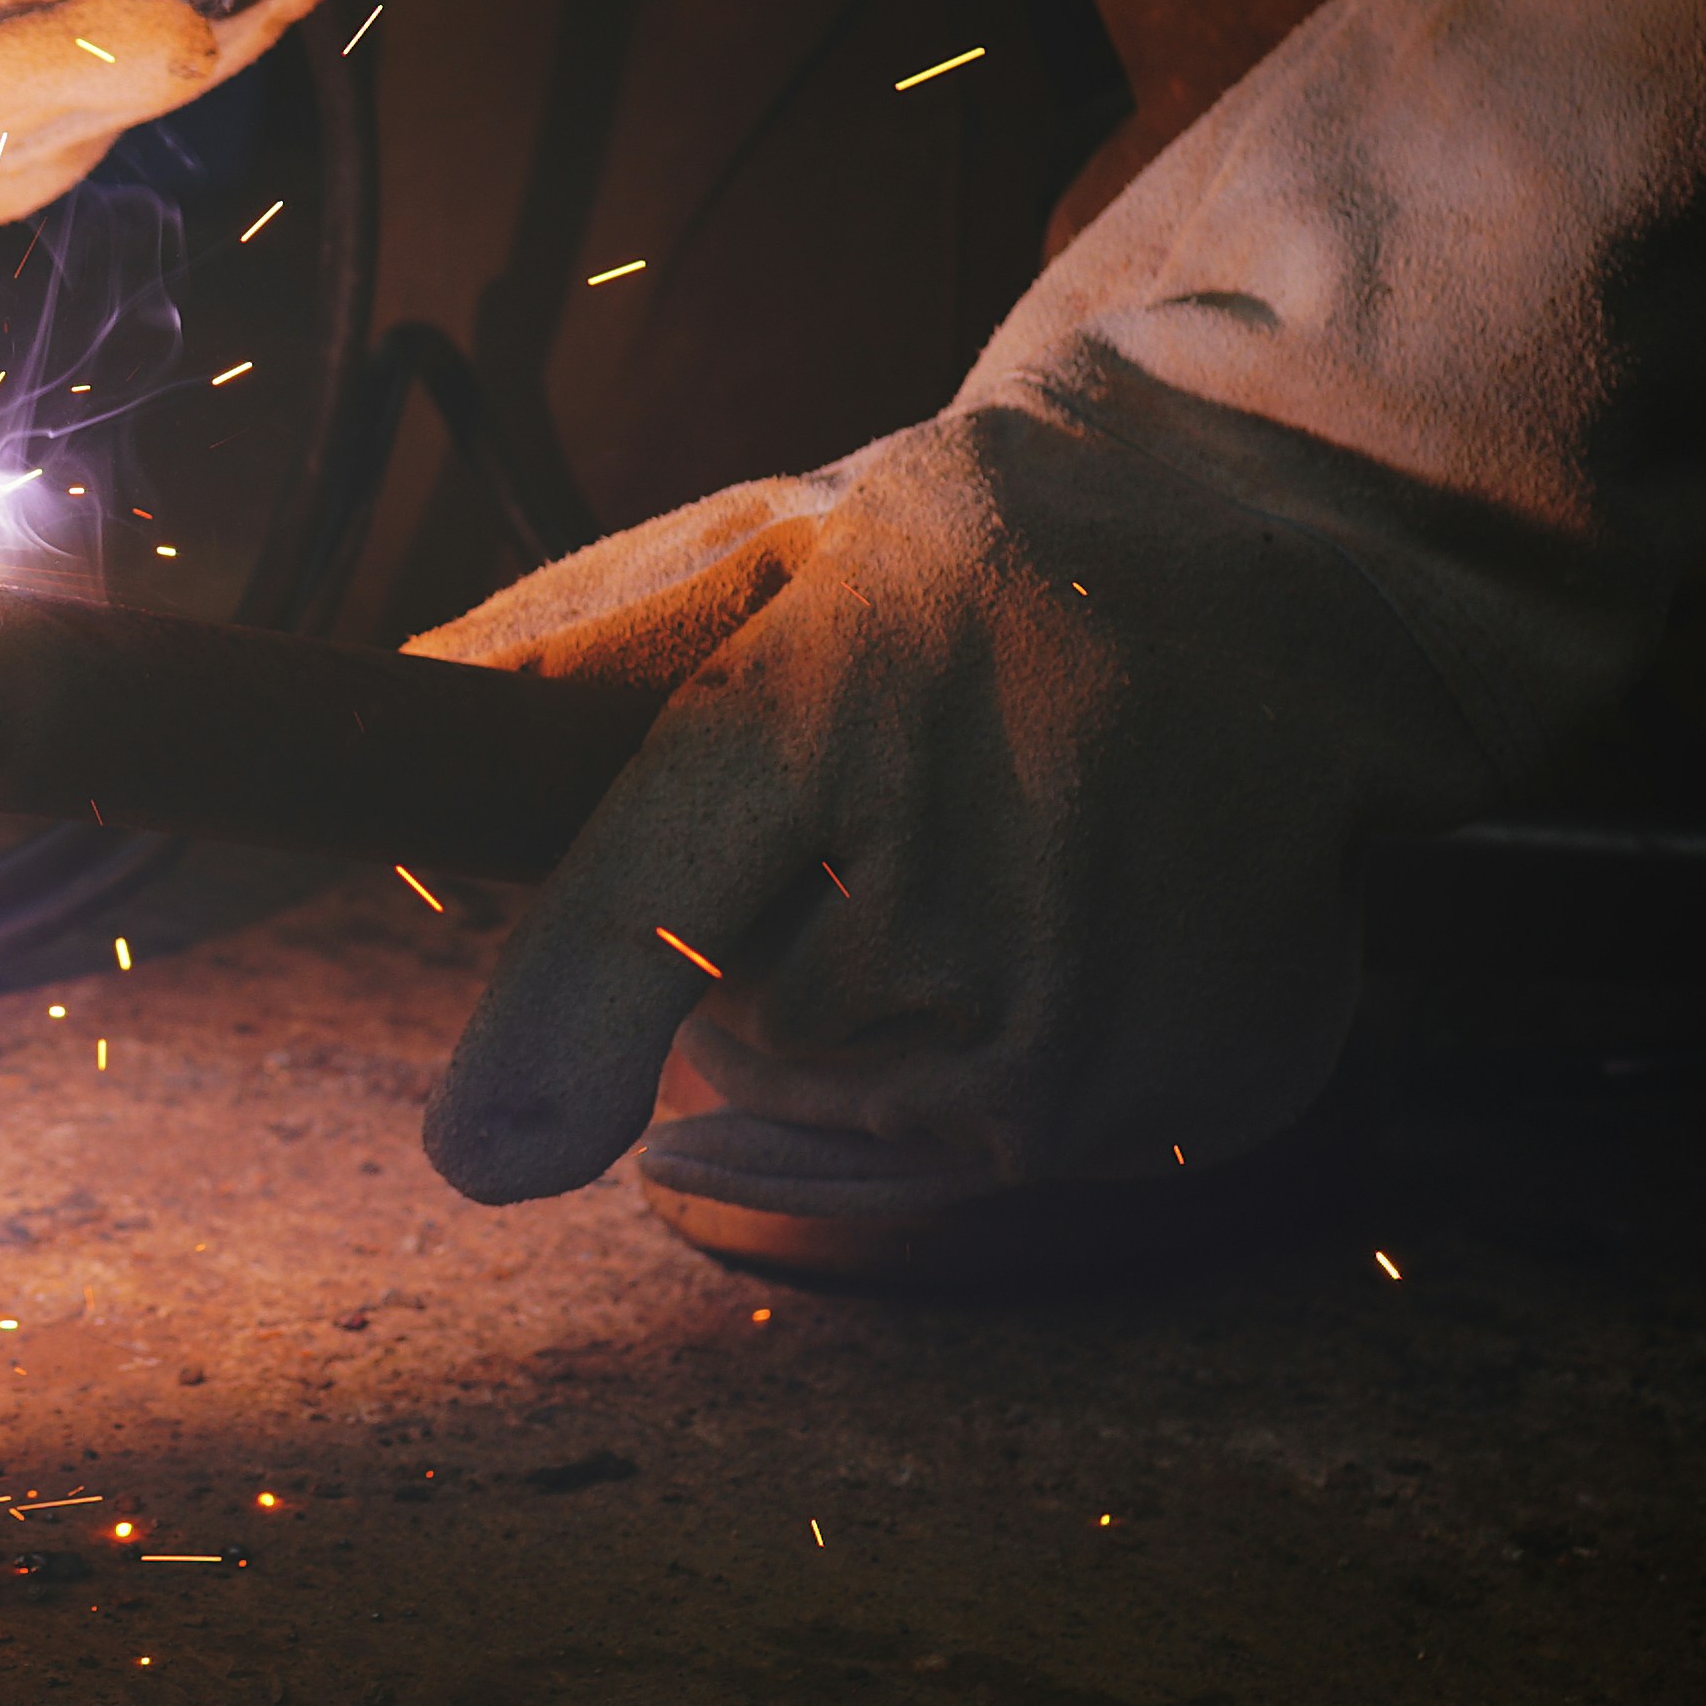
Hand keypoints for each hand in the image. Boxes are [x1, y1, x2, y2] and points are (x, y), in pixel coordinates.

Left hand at [414, 0, 1705, 1238]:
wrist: (1301, 556)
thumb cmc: (1004, 551)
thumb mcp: (777, 553)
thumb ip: (570, 658)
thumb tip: (405, 762)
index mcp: (833, 705)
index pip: (650, 910)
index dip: (552, 1035)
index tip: (479, 1155)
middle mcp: (969, 879)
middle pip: (755, 1041)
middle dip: (774, 952)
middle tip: (887, 807)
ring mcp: (1102, 1016)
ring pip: (883, 1109)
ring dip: (896, 1022)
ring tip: (993, 853)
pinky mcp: (1201, 1092)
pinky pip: (1018, 1142)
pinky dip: (1028, 1059)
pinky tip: (1084, 921)